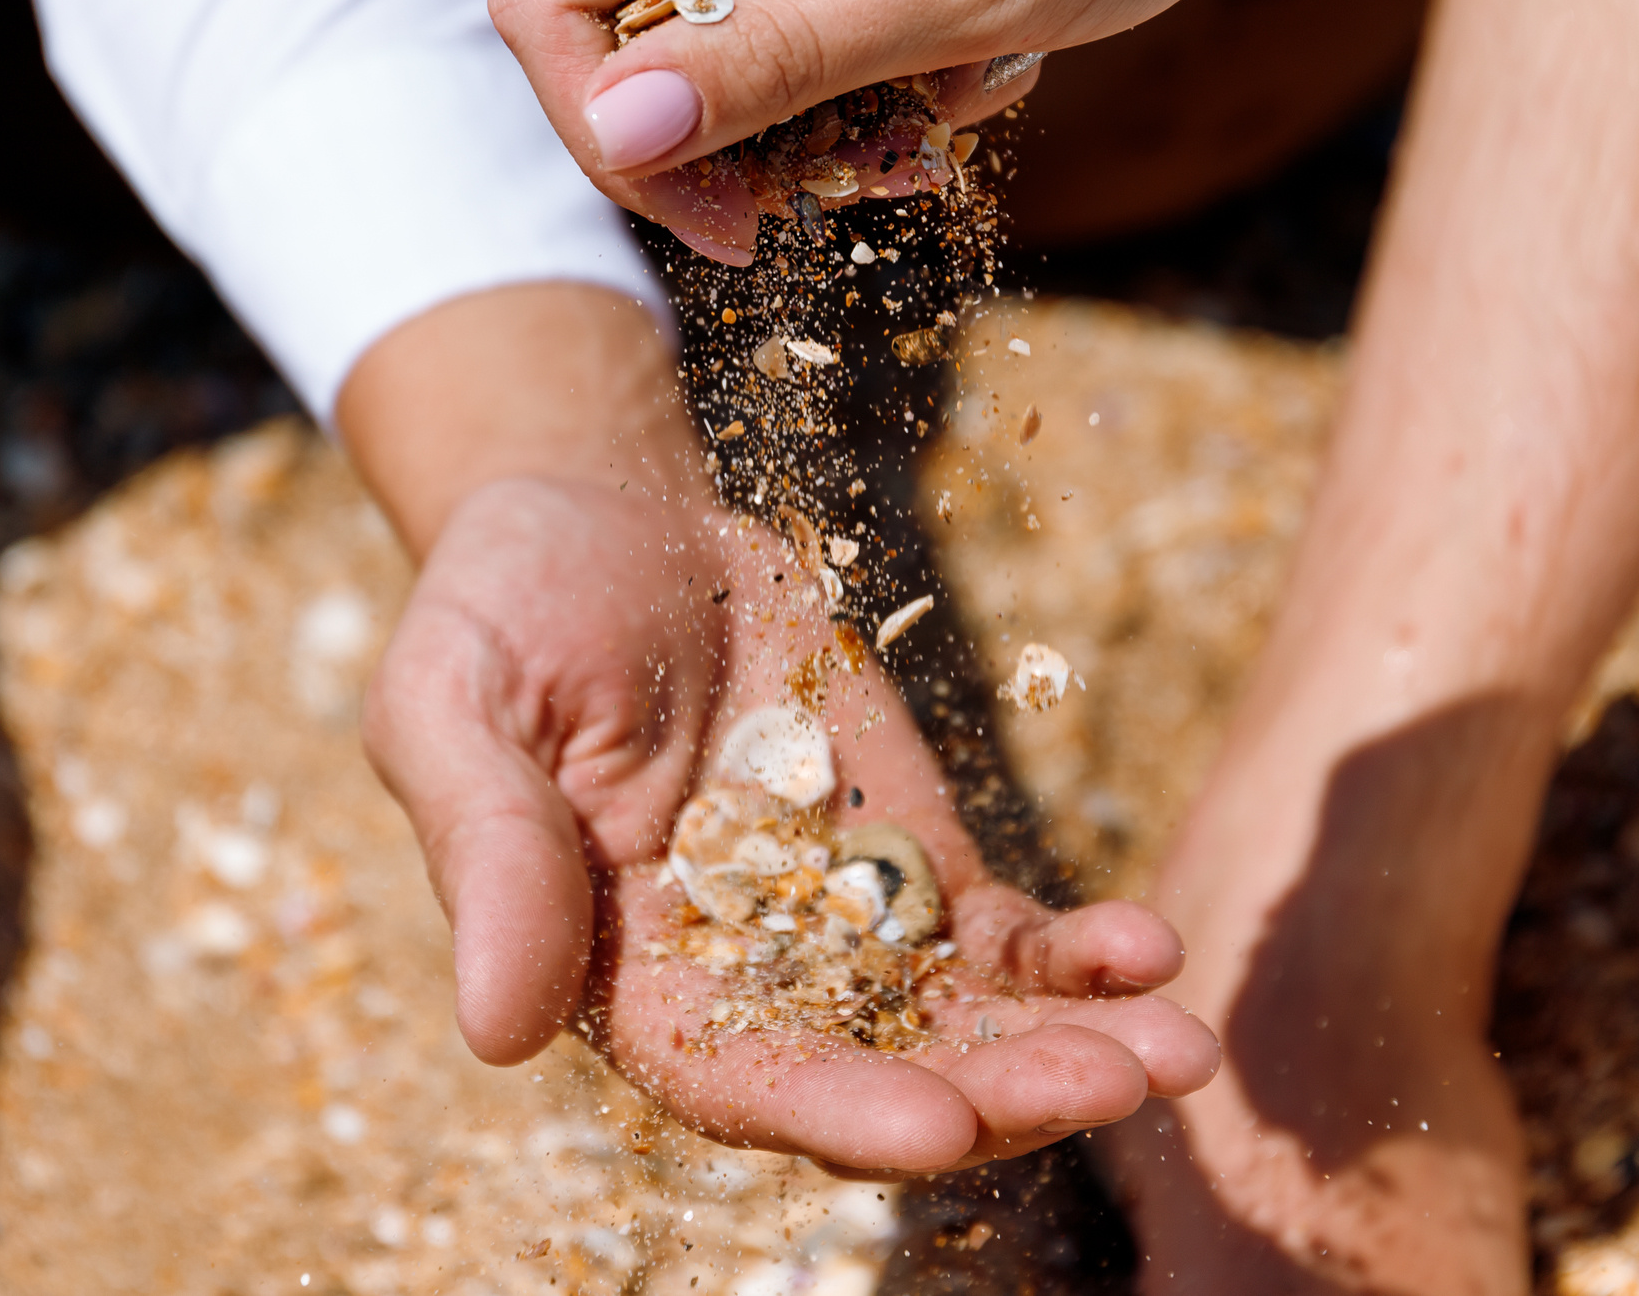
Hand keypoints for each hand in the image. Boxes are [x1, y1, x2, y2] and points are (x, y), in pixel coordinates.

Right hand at [362, 475, 1219, 1172]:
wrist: (605, 512)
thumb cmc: (503, 606)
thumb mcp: (459, 707)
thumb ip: (493, 859)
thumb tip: (491, 1033)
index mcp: (620, 974)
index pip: (734, 1079)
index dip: (836, 1110)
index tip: (939, 1127)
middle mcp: (740, 979)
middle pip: (880, 1070)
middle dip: (998, 1090)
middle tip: (1117, 1083)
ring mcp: (838, 920)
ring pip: (962, 1019)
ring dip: (1068, 1044)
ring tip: (1179, 1049)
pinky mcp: (910, 852)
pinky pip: (1003, 932)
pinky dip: (1077, 954)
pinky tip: (1151, 951)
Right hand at [488, 0, 1397, 235]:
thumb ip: (786, 61)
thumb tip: (620, 129)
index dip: (610, 135)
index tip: (739, 228)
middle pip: (619, 19)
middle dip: (724, 134)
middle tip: (858, 190)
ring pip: (708, 26)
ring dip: (807, 111)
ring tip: (941, 122)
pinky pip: (783, 0)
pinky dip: (857, 67)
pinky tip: (965, 67)